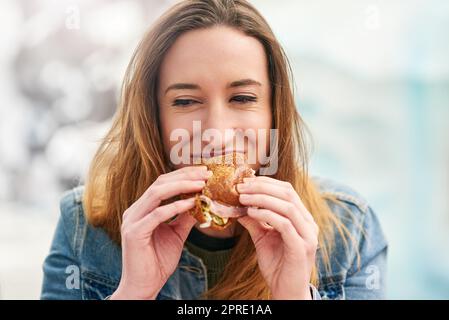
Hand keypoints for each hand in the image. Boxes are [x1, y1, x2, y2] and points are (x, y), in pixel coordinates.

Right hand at [110, 166, 209, 299]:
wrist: (144, 286)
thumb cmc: (157, 261)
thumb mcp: (176, 234)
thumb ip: (185, 217)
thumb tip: (200, 201)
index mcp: (142, 208)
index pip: (162, 183)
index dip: (183, 175)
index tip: (203, 172)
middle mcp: (135, 210)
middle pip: (160, 183)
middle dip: (184, 176)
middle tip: (205, 174)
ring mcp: (132, 220)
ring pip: (157, 193)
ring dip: (181, 186)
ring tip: (201, 184)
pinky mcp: (134, 233)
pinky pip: (157, 214)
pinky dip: (175, 206)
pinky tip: (191, 203)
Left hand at [236, 176, 318, 299]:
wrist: (286, 291)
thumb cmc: (277, 265)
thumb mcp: (262, 238)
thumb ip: (254, 221)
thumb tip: (238, 206)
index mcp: (302, 218)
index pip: (287, 190)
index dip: (265, 183)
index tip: (244, 181)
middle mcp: (308, 223)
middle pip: (287, 193)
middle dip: (262, 187)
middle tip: (241, 187)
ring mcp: (308, 235)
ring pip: (287, 206)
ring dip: (262, 198)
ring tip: (242, 198)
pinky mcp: (301, 247)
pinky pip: (285, 224)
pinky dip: (267, 215)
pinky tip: (251, 213)